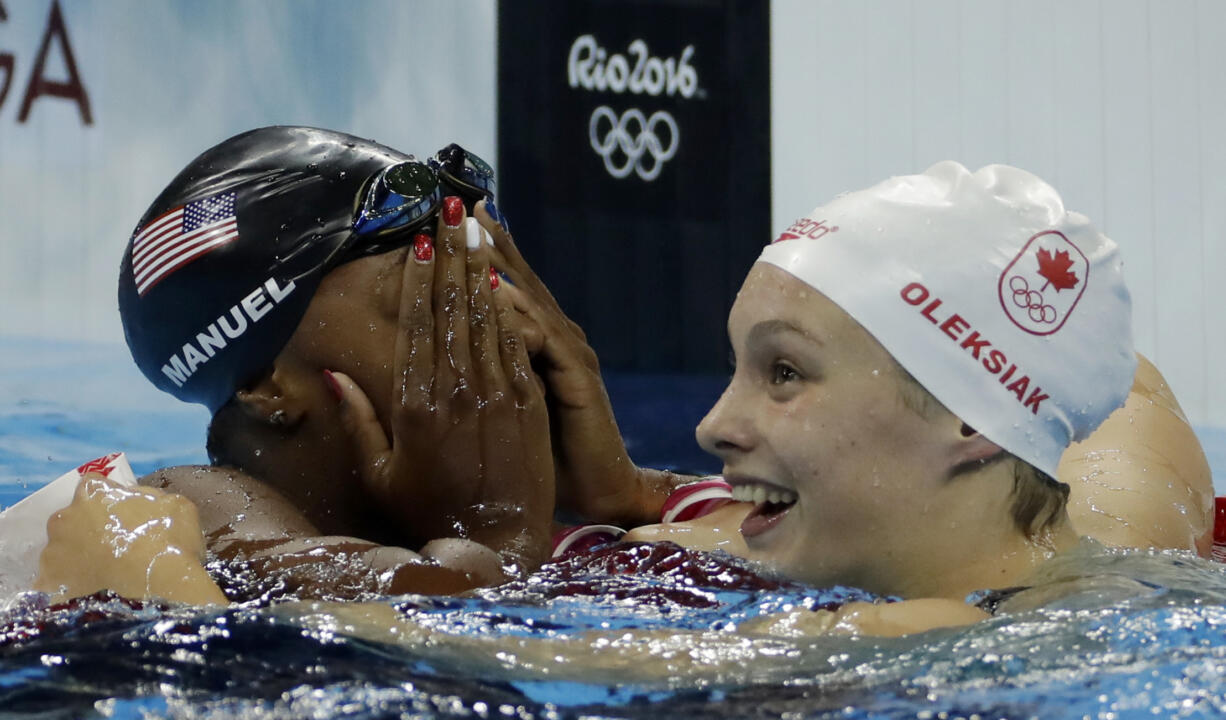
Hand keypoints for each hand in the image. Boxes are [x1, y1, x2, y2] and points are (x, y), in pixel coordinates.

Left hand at [34, 473, 226, 604]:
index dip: (107, 498)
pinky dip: (72, 585)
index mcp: (92, 493)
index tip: (122, 512)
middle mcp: (64, 519)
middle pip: (72, 518)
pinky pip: (58, 581)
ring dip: (79, 558)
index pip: (93, 485)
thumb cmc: (169, 543)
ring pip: (63, 550)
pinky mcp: (49, 585)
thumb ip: (150, 497)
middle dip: (88, 528)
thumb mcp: (176, 505)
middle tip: (114, 545)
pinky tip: (93, 592)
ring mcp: (52, 553)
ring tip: (105, 575)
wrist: (158, 593)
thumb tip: (139, 501)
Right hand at [329, 201, 554, 571]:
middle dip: (451, 254)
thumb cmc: (429, 511)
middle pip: (452, 308)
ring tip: (477, 228)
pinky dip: (510, 309)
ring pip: (485, 318)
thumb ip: (356, 420)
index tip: (419, 241)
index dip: (419, 279)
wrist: (497, 541)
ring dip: (480, 269)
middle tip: (451, 211)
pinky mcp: (528, 404)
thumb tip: (331, 371)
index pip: (416, 325)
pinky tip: (506, 279)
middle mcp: (455, 391)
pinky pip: (516, 345)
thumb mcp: (379, 474)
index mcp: (414, 406)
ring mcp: (496, 395)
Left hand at [474, 201, 688, 523]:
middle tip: (458, 205)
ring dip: (500, 265)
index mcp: (534, 344)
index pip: (499, 288)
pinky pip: (544, 338)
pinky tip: (495, 292)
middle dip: (486, 242)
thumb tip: (439, 347)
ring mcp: (569, 354)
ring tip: (473, 232)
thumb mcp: (504, 410)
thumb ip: (480, 376)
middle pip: (514, 279)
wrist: (599, 490)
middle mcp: (553, 339)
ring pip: (528, 299)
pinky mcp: (578, 377)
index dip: (475, 254)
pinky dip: (519, 315)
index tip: (444, 222)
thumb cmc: (545, 458)